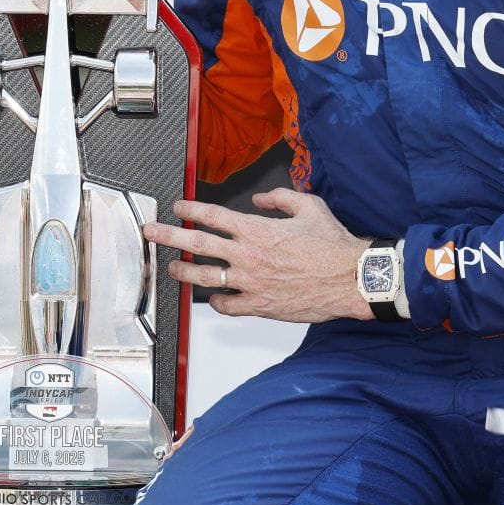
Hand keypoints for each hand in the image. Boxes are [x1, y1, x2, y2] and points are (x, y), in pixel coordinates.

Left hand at [142, 188, 371, 322]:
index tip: (178, 208)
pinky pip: (227, 305)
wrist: (352, 279)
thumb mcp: (309, 206)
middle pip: (198, 243)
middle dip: (169, 236)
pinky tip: (213, 298)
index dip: (191, 210)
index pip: (213, 216)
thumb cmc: (333, 246)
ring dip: (183, 272)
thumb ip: (280, 198)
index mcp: (258, 229)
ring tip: (171, 268)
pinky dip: (217, 302)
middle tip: (152, 232)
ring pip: (205, 277)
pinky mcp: (259, 306)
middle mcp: (248, 255)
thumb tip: (261, 200)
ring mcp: (250, 282)